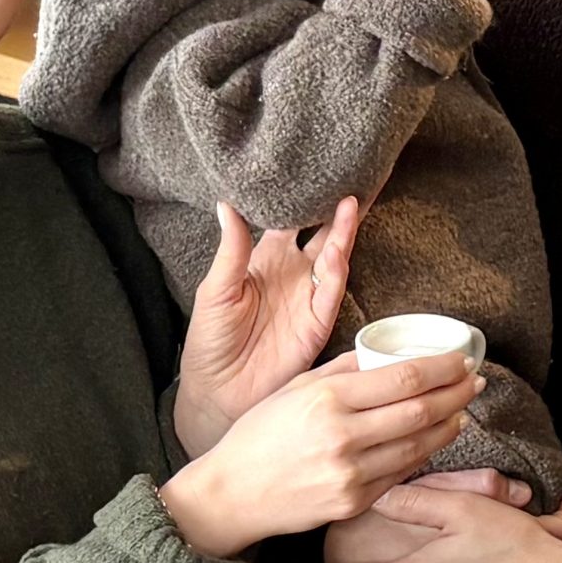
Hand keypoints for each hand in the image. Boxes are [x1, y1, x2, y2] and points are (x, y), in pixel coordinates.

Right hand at [160, 353, 479, 559]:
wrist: (231, 494)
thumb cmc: (258, 435)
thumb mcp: (295, 388)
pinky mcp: (353, 502)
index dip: (442, 368)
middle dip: (455, 394)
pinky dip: (424, 454)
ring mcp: (350, 474)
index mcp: (328, 398)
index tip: (462, 359)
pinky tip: (433, 439)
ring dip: (448, 425)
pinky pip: (401, 474)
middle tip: (474, 382)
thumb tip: (386, 356)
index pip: (404, 377)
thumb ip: (342, 370)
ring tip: (461, 409)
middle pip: (420, 410)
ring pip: (418, 445)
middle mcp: (343, 435)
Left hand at [175, 198, 360, 457]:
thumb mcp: (215, 290)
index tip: (312, 169)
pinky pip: (330, 293)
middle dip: (337, 209)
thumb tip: (227, 203)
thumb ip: (230, 250)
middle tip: (352, 176)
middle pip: (322, 233)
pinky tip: (336, 253)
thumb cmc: (209, 341)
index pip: (289, 221)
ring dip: (342, 233)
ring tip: (351, 204)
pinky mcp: (317, 324)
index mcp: (265, 260)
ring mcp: (307, 298)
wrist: (218, 393)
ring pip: (333, 258)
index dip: (301, 198)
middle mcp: (292, 274)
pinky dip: (335, 273)